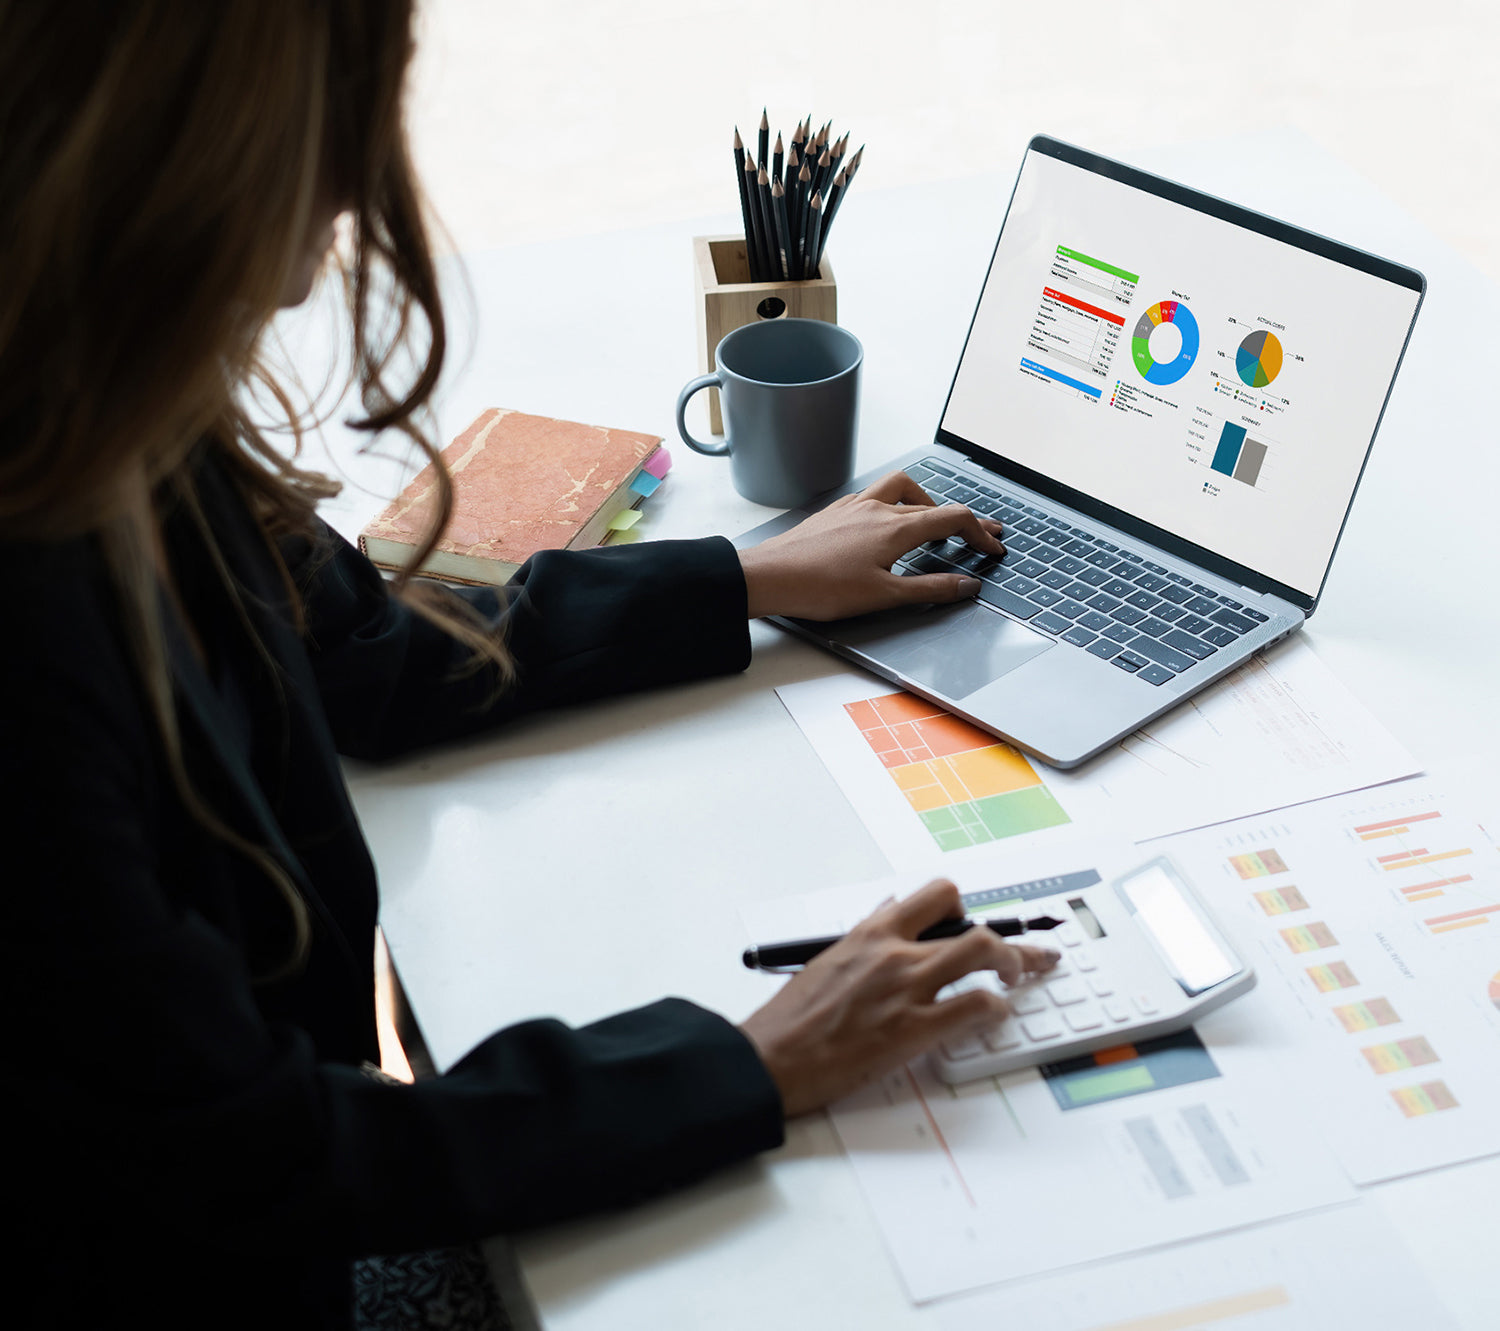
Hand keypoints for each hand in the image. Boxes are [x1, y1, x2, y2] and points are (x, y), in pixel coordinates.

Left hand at [737, 470, 1004, 619]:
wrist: (770, 577)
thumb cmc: (820, 587)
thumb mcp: (884, 596)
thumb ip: (930, 589)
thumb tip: (966, 585)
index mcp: (896, 527)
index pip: (953, 519)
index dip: (980, 532)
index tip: (993, 547)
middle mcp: (878, 509)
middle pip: (933, 503)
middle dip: (962, 518)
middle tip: (981, 532)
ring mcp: (855, 506)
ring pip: (902, 490)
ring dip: (926, 501)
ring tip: (935, 519)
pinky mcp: (836, 512)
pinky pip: (875, 496)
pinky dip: (894, 503)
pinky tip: (887, 521)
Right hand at [739, 879, 1058, 1116]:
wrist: (770, 1058)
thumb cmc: (792, 1018)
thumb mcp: (827, 960)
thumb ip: (866, 937)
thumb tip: (890, 909)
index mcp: (870, 934)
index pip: (932, 897)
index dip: (963, 908)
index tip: (975, 922)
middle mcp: (894, 952)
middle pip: (968, 922)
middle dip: (1007, 937)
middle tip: (1025, 954)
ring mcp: (907, 988)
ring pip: (982, 953)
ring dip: (1014, 962)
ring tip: (1021, 977)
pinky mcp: (912, 1029)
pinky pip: (974, 1007)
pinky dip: (995, 1009)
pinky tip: (996, 1015)